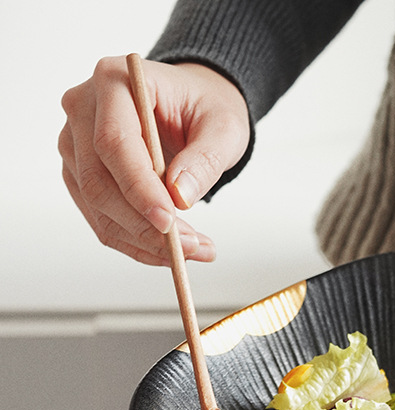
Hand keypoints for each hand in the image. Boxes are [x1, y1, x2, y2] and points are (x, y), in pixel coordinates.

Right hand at [59, 56, 249, 264]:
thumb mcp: (224, 128)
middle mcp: (83, 109)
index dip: (139, 188)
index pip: (114, 142)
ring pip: (98, 207)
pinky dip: (137, 242)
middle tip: (192, 248)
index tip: (170, 223)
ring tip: (194, 250)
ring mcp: (76, 144)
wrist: (193, 106)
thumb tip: (180, 196)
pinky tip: (172, 250)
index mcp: (114, 81)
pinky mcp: (81, 174)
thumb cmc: (206, 108)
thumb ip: (205, 159)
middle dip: (144, 225)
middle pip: (98, 181)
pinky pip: (102, 219)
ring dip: (144, 241)